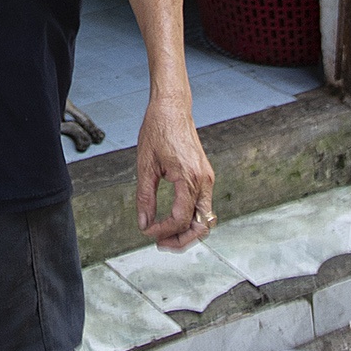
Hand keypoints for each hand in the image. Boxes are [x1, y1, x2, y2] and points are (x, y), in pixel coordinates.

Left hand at [136, 93, 214, 250]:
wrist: (172, 107)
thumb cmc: (157, 129)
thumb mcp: (145, 165)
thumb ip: (145, 197)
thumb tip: (144, 224)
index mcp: (189, 178)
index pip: (181, 218)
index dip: (163, 231)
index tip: (147, 232)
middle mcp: (204, 181)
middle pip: (201, 226)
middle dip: (181, 240)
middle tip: (159, 243)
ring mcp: (207, 179)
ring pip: (205, 219)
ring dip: (188, 232)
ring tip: (165, 235)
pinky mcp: (205, 176)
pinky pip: (203, 206)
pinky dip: (191, 218)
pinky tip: (172, 219)